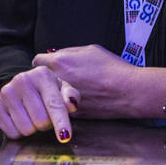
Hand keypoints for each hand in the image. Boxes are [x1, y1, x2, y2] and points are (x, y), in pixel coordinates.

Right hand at [0, 66, 79, 141]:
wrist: (23, 87)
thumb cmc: (48, 91)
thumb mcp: (62, 90)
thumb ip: (71, 96)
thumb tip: (71, 104)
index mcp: (42, 74)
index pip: (54, 104)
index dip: (61, 123)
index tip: (65, 137)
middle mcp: (22, 80)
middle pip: (41, 121)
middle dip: (46, 124)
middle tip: (45, 116)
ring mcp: (6, 93)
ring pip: (26, 129)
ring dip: (33, 129)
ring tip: (33, 117)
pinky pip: (12, 133)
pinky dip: (19, 132)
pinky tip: (21, 120)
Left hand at [32, 45, 165, 120]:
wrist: (128, 91)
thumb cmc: (113, 69)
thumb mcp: (91, 50)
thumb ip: (69, 52)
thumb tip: (57, 55)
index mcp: (60, 62)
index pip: (37, 61)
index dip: (43, 63)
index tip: (48, 66)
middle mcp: (57, 81)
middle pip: (41, 80)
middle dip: (46, 79)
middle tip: (56, 79)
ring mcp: (63, 99)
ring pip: (49, 96)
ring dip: (54, 93)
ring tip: (68, 91)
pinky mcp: (72, 114)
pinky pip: (61, 108)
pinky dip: (65, 105)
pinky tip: (77, 101)